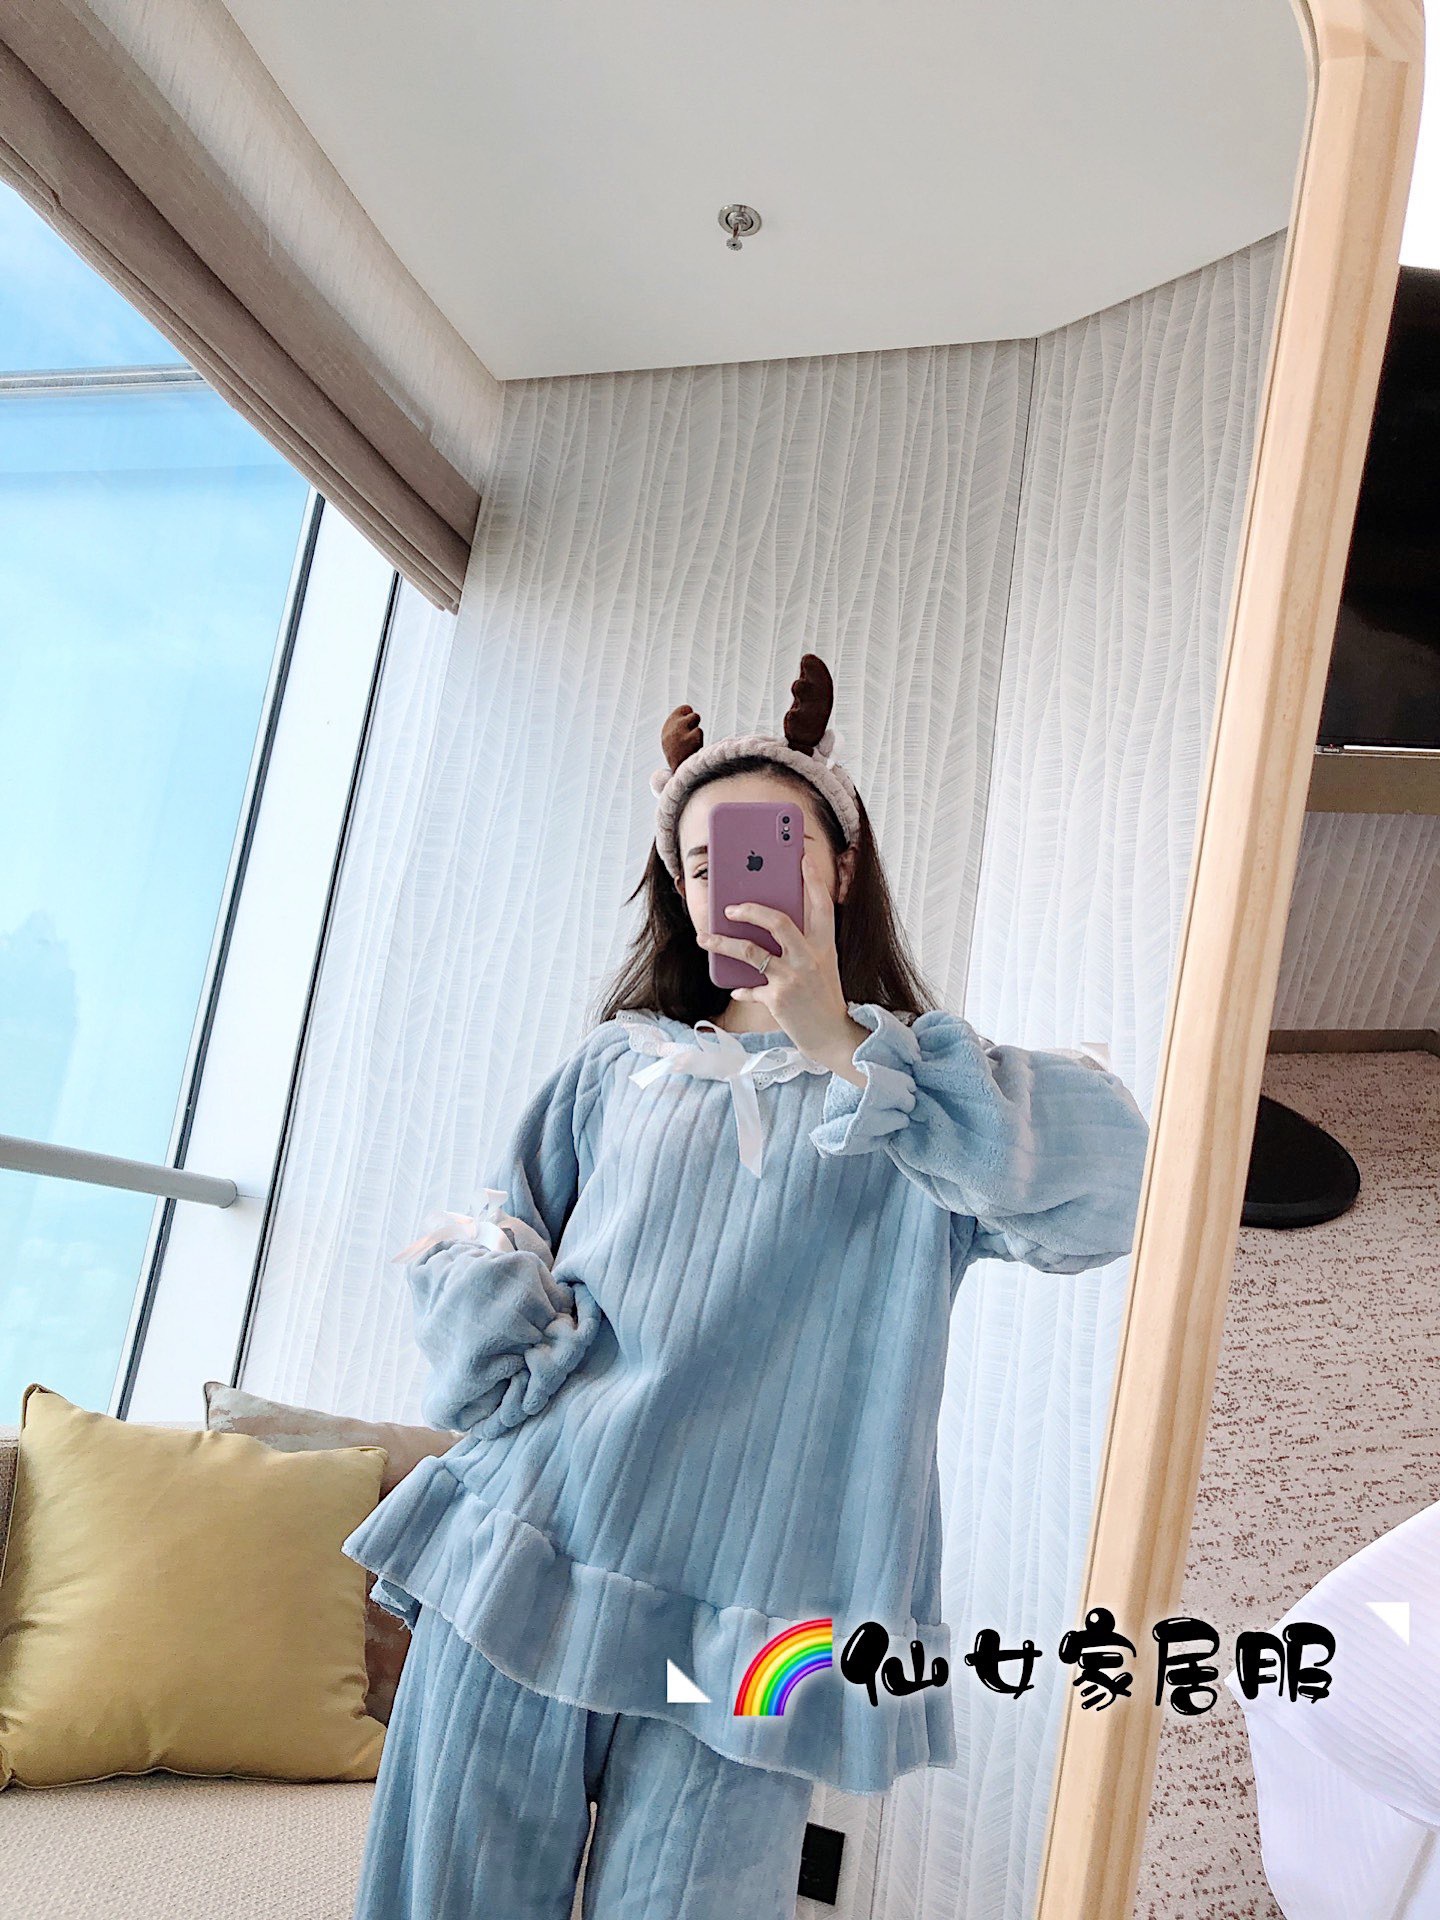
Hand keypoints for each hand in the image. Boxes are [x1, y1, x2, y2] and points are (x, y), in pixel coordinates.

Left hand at [698, 845, 868, 1083]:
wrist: (833, 1036)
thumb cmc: (823, 997)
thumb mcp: (822, 966)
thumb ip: (803, 945)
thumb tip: (769, 925)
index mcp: (824, 945)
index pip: (821, 905)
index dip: (812, 880)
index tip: (802, 858)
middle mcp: (810, 958)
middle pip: (778, 922)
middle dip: (750, 910)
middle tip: (729, 907)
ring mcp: (793, 978)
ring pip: (751, 952)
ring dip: (722, 942)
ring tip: (704, 937)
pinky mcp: (778, 999)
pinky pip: (749, 988)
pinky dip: (741, 988)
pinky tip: (736, 988)